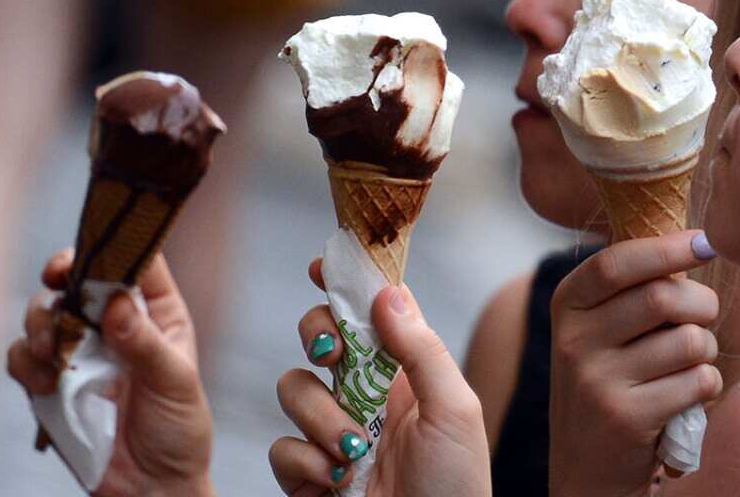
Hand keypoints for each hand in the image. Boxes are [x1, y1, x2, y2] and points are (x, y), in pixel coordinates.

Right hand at [7, 250, 213, 496]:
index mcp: (157, 312)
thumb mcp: (175, 382)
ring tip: (54, 354)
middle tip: (54, 283)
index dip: (109, 246)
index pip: (134, 262)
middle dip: (60, 276)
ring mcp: (81, 350)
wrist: (151, 486)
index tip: (88, 249)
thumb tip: (114, 303)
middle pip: (77, 278)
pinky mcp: (51, 380)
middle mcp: (116, 323)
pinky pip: (23, 356)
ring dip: (40, 325)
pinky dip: (26, 364)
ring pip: (43, 313)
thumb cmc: (179, 429)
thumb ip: (144, 343)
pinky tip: (47, 383)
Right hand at [269, 258, 490, 496]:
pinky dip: (307, 462)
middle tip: (333, 352)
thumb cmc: (457, 487)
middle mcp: (368, 394)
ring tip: (356, 451)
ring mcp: (334, 432)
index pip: (374, 311)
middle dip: (318, 334)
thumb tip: (387, 291)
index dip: (347, 282)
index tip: (322, 265)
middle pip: (321, 335)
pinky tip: (338, 481)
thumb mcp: (455, 411)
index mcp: (408, 371)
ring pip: (293, 388)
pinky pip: (282, 447)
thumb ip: (422, 349)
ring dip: (322, 417)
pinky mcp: (308, 474)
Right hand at [549, 231, 721, 496]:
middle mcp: (572, 341)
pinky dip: (707, 385)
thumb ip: (633, 288)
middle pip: (662, 297)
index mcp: (566, 306)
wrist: (586, 470)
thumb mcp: (599, 330)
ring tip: (688, 365)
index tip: (705, 242)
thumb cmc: (610, 382)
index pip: (616, 262)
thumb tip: (694, 237)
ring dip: (706, 351)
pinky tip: (686, 397)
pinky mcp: (626, 418)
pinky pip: (698, 381)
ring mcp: (596, 381)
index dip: (667, 248)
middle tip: (704, 315)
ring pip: (689, 341)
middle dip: (701, 303)